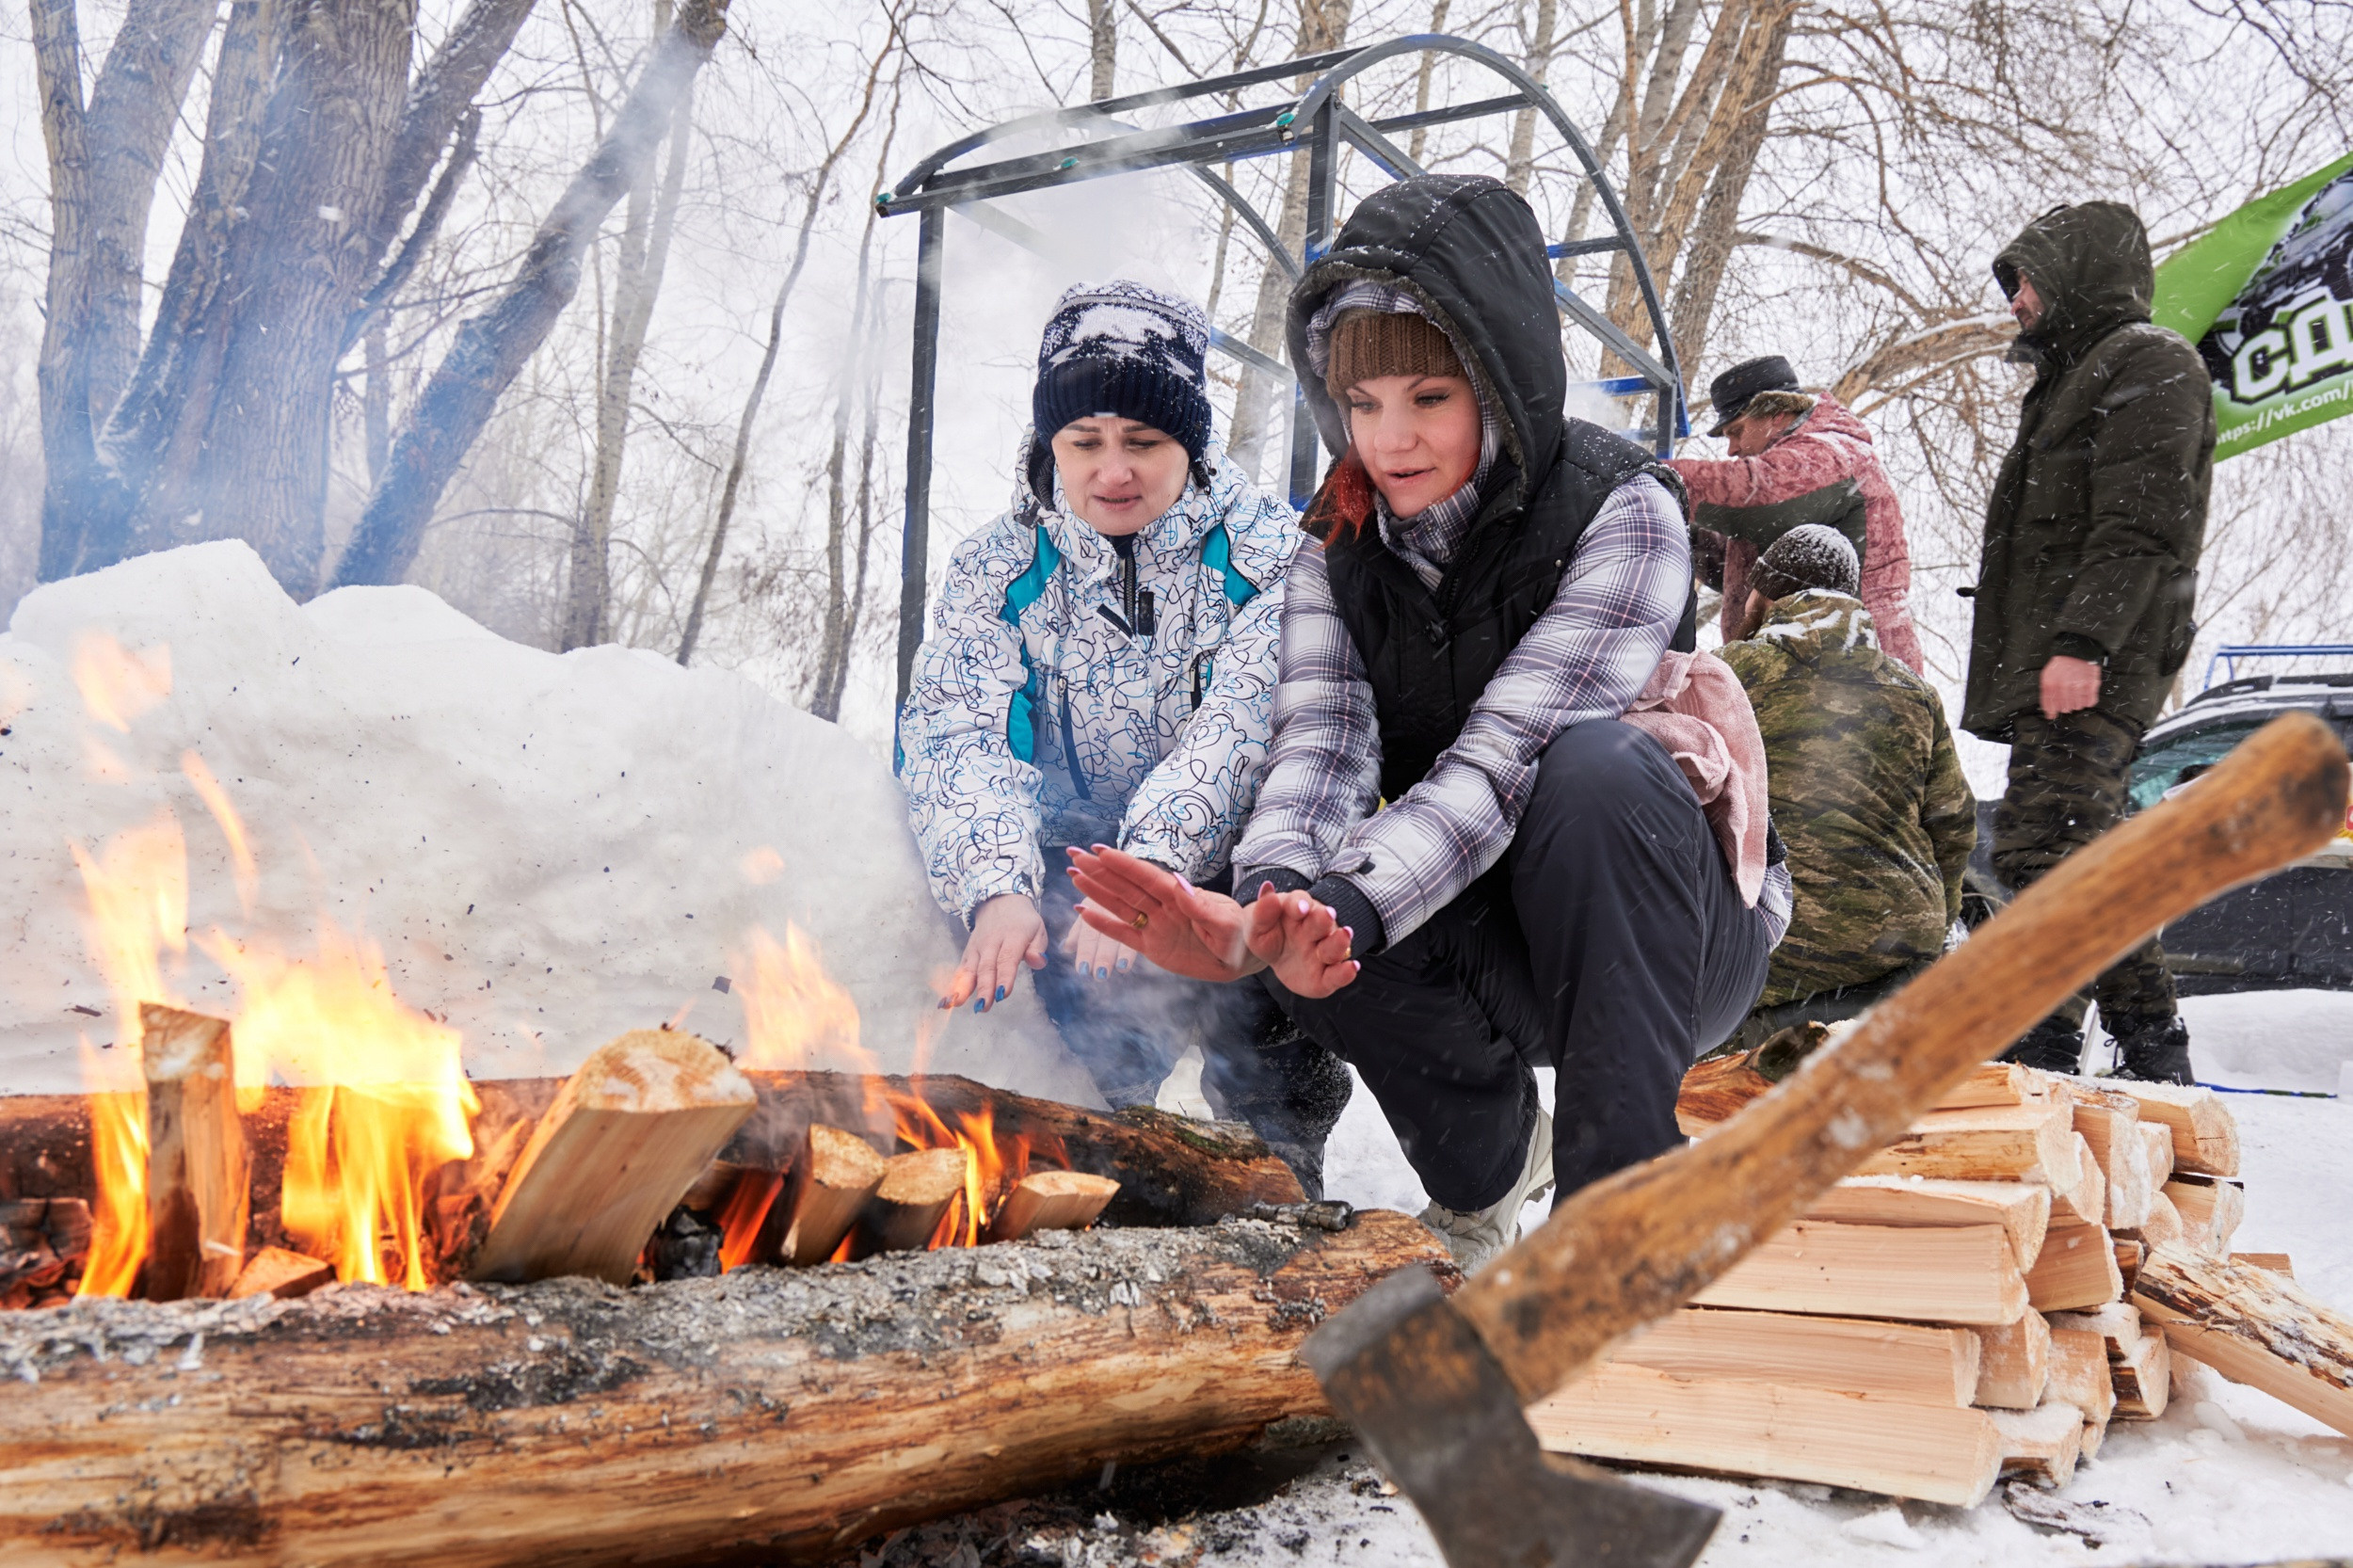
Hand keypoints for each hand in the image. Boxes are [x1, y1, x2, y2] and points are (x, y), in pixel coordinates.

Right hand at [945, 894, 1046, 1011]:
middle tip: (983, 1006)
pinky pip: (960, 969)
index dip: (1004, 977)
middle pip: (986, 966)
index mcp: (1013, 936)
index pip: (1007, 959)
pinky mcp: (968, 952)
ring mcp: (977, 947)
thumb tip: (1038, 962)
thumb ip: (1038, 948)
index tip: (1002, 994)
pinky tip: (946, 1001)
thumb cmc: (1022, 923)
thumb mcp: (1037, 930)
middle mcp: (991, 942)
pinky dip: (952, 984)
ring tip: (956, 1004)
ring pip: (969, 968)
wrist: (1000, 902)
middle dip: (984, 987)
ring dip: (963, 987)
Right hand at [1066, 846, 1255, 981]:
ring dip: (1097, 890)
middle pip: (1126, 885)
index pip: (1147, 877)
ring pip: (1120, 905)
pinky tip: (1083, 911)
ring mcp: (1156, 925)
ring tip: (1074, 875)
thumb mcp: (1227, 922)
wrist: (1244, 957)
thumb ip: (1202, 908)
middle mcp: (1163, 906)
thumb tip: (1180, 887)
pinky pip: (1124, 934)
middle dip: (1100, 870)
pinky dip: (1104, 925)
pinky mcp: (1153, 947)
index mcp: (1181, 896)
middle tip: (1074, 854)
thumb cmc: (1241, 935)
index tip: (1101, 850)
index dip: (1123, 864)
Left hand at [1242, 888, 1361, 998]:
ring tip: (1345, 935)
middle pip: (1322, 920)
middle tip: (1327, 914)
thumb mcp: (1257, 926)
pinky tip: (1353, 967)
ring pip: (1334, 945)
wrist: (1276, 960)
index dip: (1299, 903)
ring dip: (1340, 940)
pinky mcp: (1326, 975)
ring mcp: (1323, 950)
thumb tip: (1267, 887)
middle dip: (1324, 918)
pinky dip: (1346, 971)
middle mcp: (1315, 928)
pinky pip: (1338, 973)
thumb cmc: (1267, 936)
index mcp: (1297, 910)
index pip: (1299, 901)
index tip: (1299, 908)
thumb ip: (1262, 911)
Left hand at [2039, 655, 2100, 718]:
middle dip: (2064, 707)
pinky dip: (2087, 702)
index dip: (2050, 711)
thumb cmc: (2063, 664)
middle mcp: (2064, 684)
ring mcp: (2079, 684)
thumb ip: (2047, 690)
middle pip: (2064, 706)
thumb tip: (2048, 709)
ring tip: (2075, 698)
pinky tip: (2084, 697)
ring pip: (2077, 706)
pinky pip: (2090, 701)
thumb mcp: (2048, 673)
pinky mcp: (2092, 684)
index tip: (2052, 715)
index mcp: (2051, 681)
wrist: (2078, 651)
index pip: (2049, 702)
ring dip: (2076, 705)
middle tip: (2066, 704)